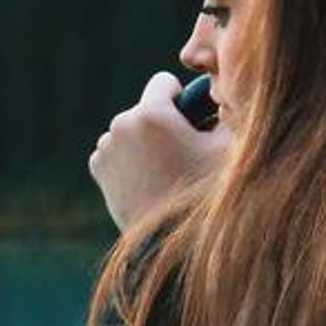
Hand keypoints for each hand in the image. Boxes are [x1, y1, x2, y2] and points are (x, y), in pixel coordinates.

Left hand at [88, 72, 230, 233]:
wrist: (170, 243)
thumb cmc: (204, 196)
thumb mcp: (226, 151)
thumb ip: (224, 116)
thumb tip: (219, 101)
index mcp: (152, 113)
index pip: (164, 82)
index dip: (182, 98)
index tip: (191, 118)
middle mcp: (122, 124)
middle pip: (146, 109)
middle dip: (162, 123)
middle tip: (182, 153)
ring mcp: (107, 147)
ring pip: (130, 130)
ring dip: (144, 141)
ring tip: (165, 170)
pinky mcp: (99, 168)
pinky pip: (116, 151)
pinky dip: (129, 159)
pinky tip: (147, 180)